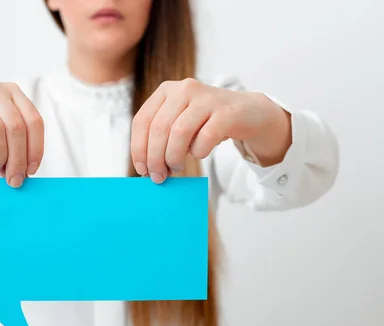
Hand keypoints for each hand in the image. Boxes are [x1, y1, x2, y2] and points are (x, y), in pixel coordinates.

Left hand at [130, 78, 290, 183]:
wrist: (247, 114)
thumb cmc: (206, 123)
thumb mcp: (178, 124)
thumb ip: (161, 139)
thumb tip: (146, 168)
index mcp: (166, 90)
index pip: (142, 120)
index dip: (138, 148)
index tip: (142, 169)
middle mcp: (184, 89)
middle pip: (159, 128)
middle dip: (155, 158)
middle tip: (159, 176)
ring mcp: (206, 98)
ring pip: (179, 133)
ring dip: (174, 157)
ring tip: (176, 167)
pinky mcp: (226, 112)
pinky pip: (204, 138)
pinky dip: (198, 152)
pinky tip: (199, 153)